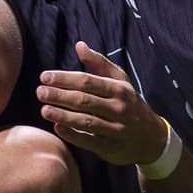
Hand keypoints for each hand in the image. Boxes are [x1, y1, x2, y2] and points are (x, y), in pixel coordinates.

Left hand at [37, 41, 167, 165]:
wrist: (152, 138)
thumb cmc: (130, 103)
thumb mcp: (120, 81)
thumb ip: (99, 63)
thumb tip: (79, 45)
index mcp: (119, 89)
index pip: (87, 81)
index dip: (65, 78)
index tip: (45, 76)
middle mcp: (119, 108)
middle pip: (85, 100)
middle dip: (60, 95)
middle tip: (40, 92)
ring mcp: (116, 129)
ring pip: (86, 121)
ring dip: (63, 115)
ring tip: (44, 110)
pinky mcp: (111, 147)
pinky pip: (90, 141)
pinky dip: (73, 135)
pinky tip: (57, 127)